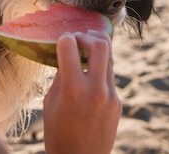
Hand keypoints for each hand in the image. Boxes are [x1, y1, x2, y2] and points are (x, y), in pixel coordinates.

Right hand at [42, 30, 120, 153]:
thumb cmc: (57, 133)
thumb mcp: (50, 103)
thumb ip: (61, 76)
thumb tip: (69, 54)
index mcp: (73, 89)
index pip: (70, 46)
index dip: (64, 38)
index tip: (61, 40)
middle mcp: (95, 90)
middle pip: (101, 44)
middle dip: (87, 35)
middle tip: (79, 38)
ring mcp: (111, 96)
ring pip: (110, 57)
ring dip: (97, 48)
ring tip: (86, 47)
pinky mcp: (118, 102)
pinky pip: (110, 76)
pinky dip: (100, 68)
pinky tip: (90, 72)